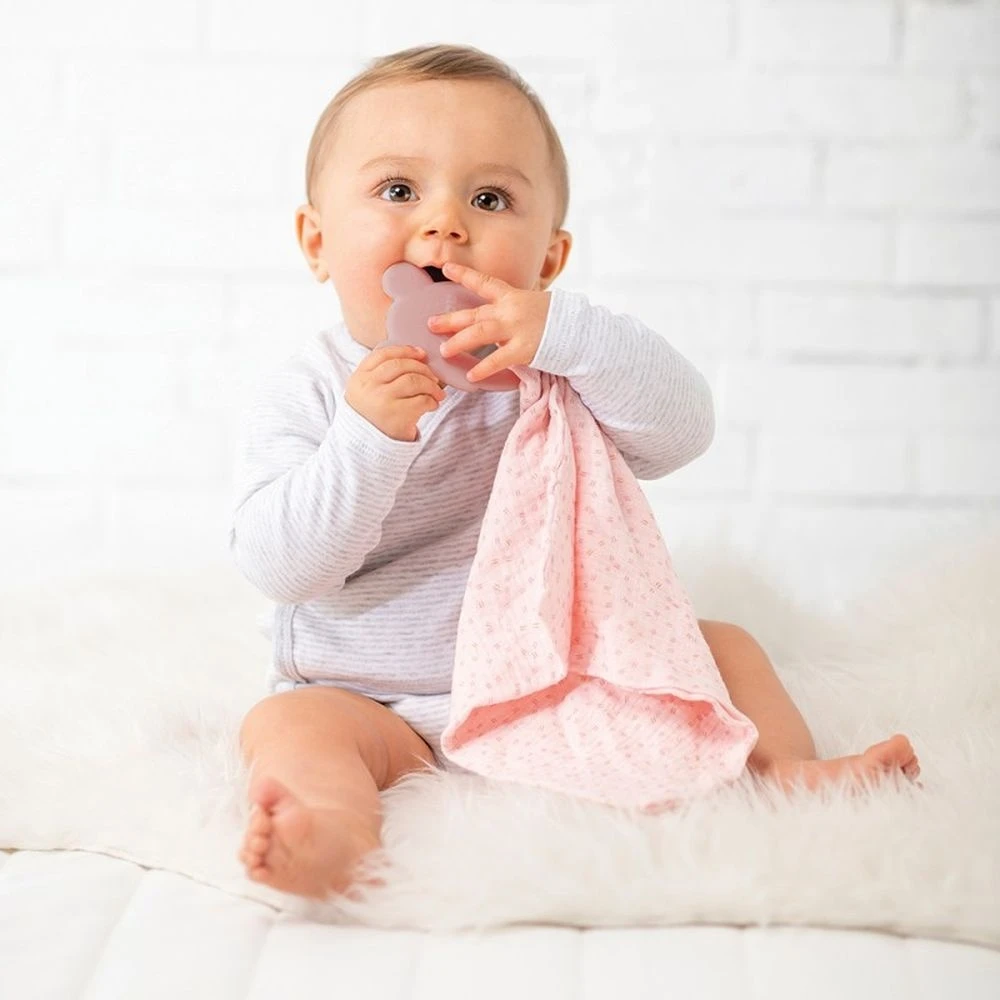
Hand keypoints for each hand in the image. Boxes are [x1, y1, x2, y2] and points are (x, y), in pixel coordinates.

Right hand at [344, 344, 445, 442]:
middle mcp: (369, 388)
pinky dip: (432, 401)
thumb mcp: (367, 390)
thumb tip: (419, 355)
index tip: (421, 353)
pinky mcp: (397, 417)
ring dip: (431, 385)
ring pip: (413, 381)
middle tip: (433, 377)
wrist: (368, 446)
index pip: (383, 355)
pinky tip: (432, 405)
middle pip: (401, 366)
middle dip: (422, 368)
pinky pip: (422, 400)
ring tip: (437, 392)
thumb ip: (381, 372)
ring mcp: (382, 402)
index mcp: (359, 378)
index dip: (405, 350)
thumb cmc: (374, 413)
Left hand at [426, 262, 550, 382]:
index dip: (464, 274)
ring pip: (480, 333)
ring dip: (460, 342)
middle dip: (451, 319)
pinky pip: (498, 360)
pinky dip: (483, 368)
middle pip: (475, 313)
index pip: (484, 282)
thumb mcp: (528, 305)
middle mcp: (510, 310)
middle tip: (430, 324)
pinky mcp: (523, 348)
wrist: (577, 329)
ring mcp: (516, 329)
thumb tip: (483, 322)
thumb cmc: (551, 319)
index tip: (446, 268)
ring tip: (444, 351)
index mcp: (511, 296)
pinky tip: (471, 376)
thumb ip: (505, 312)